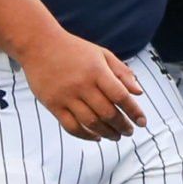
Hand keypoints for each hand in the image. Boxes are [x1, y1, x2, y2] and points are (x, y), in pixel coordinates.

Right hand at [17, 28, 147, 141]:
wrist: (40, 45)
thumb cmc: (75, 49)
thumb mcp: (102, 54)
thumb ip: (122, 72)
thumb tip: (139, 92)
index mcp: (97, 71)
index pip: (120, 96)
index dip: (134, 111)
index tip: (142, 122)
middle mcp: (83, 85)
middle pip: (107, 112)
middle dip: (122, 125)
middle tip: (129, 132)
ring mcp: (66, 96)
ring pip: (90, 122)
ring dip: (106, 133)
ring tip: (116, 136)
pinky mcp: (53, 105)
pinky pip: (71, 126)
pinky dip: (85, 135)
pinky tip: (96, 137)